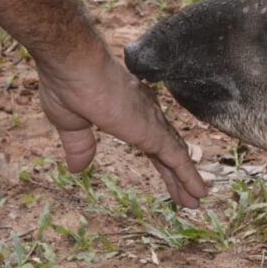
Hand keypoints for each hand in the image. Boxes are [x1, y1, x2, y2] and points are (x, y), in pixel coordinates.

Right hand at [35, 43, 207, 207]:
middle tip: (190, 195)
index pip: (150, 143)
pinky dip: (189, 177)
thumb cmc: (68, 85)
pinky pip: (177, 159)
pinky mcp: (154, 132)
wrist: (73, 66)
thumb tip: (77, 169)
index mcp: (128, 112)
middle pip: (167, 152)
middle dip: (178, 175)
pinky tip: (198, 192)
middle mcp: (146, 115)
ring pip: (176, 157)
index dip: (160, 161)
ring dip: (187, 181)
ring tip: (197, 201)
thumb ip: (80, 145)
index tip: (168, 176)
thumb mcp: (71, 124)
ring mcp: (152, 123)